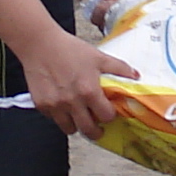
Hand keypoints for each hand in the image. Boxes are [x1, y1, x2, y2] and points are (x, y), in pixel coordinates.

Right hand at [18, 26, 134, 135]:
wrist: (40, 44)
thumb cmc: (69, 49)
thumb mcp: (98, 56)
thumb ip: (119, 68)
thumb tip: (136, 76)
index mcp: (89, 91)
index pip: (106, 116)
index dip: (110, 115)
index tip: (109, 112)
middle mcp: (72, 102)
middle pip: (88, 130)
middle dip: (95, 131)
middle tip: (97, 127)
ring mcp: (56, 105)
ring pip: (69, 129)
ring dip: (76, 124)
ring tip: (78, 114)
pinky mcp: (42, 105)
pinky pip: (54, 119)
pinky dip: (60, 115)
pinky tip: (62, 103)